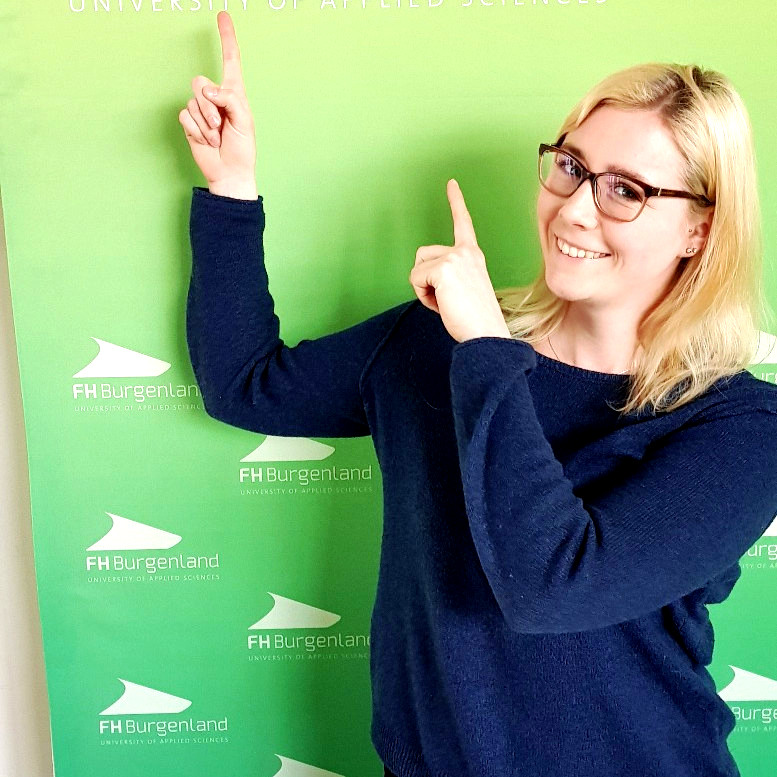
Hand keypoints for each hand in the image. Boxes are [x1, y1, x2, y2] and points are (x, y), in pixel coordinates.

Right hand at [178, 11, 257, 197]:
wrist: (229, 173)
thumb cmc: (242, 149)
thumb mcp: (244, 122)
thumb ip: (229, 100)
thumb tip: (208, 90)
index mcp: (234, 93)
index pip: (230, 60)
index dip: (227, 38)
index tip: (223, 15)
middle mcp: (216, 97)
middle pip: (200, 82)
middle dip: (210, 106)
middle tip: (220, 126)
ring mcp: (201, 109)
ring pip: (193, 101)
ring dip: (205, 123)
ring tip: (216, 137)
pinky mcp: (190, 122)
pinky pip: (185, 116)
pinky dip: (196, 131)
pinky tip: (206, 140)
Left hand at [410, 179, 511, 342]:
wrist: (486, 335)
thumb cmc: (476, 320)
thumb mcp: (464, 289)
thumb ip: (450, 276)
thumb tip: (428, 280)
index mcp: (473, 255)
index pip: (463, 223)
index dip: (456, 202)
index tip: (451, 183)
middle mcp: (466, 252)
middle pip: (422, 255)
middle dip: (426, 279)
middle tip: (447, 299)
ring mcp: (455, 258)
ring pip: (417, 268)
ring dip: (423, 289)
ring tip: (446, 302)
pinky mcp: (444, 269)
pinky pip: (415, 280)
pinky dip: (423, 296)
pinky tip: (442, 305)